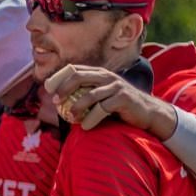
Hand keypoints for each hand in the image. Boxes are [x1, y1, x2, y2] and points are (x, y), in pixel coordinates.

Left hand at [44, 64, 175, 137]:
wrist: (147, 113)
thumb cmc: (119, 107)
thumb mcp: (101, 97)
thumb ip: (84, 95)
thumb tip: (57, 103)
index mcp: (99, 73)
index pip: (74, 69)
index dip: (59, 77)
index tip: (48, 89)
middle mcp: (106, 76)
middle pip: (79, 77)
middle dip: (64, 88)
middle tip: (55, 101)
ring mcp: (116, 86)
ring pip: (90, 94)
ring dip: (76, 107)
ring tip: (70, 117)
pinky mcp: (123, 98)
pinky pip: (102, 108)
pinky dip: (91, 119)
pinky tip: (85, 126)